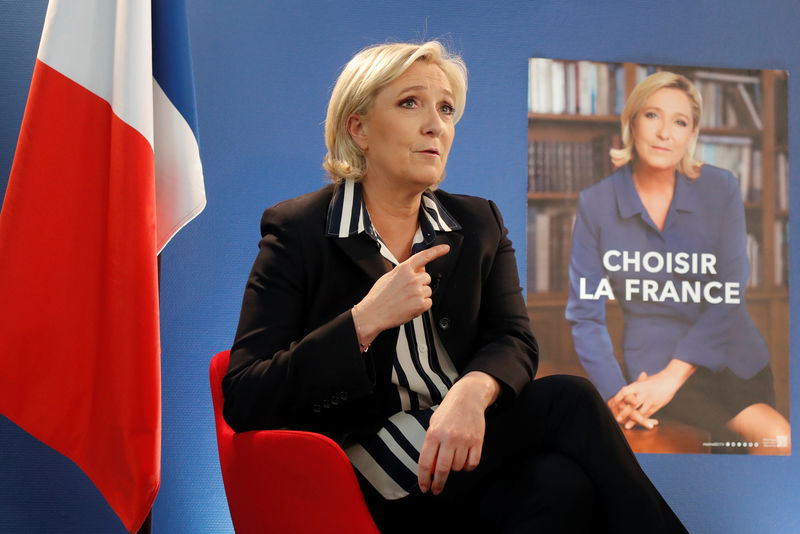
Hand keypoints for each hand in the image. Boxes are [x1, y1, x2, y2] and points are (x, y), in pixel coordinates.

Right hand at [354, 244, 449, 345]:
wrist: (374, 313)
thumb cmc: (379, 297)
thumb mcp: (389, 277)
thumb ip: (405, 271)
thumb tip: (418, 268)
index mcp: (404, 269)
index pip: (424, 256)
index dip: (437, 251)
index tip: (445, 249)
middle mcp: (413, 279)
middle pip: (427, 277)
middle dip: (420, 283)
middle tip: (407, 291)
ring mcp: (418, 292)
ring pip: (428, 290)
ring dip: (420, 295)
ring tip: (406, 299)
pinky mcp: (421, 304)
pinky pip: (428, 302)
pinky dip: (421, 305)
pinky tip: (409, 306)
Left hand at [417, 371, 499, 494]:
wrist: (468, 397)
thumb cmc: (448, 412)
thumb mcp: (433, 425)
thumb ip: (430, 447)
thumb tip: (431, 470)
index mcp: (434, 433)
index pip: (426, 462)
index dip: (424, 479)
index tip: (425, 487)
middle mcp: (449, 437)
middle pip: (442, 469)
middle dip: (438, 483)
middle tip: (437, 490)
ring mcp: (464, 440)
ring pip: (458, 467)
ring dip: (454, 468)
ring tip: (454, 456)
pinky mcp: (477, 441)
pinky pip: (472, 464)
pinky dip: (467, 466)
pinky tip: (464, 459)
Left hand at [610, 360, 695, 427]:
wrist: (670, 379)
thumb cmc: (655, 380)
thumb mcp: (643, 381)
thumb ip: (633, 387)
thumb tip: (622, 389)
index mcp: (639, 385)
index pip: (625, 391)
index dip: (619, 397)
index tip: (613, 403)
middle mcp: (644, 393)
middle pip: (632, 405)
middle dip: (624, 413)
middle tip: (618, 418)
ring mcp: (651, 399)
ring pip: (641, 412)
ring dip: (633, 420)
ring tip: (627, 425)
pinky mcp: (657, 405)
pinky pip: (649, 414)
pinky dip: (644, 420)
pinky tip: (639, 424)